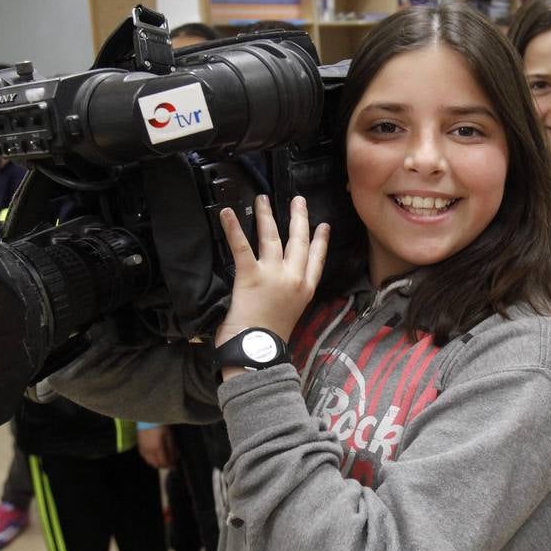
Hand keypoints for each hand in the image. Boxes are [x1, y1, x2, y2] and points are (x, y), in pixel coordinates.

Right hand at [137, 423, 176, 468]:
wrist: (149, 417)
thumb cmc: (161, 425)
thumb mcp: (169, 436)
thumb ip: (172, 448)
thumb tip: (176, 457)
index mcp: (158, 448)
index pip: (164, 462)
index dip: (169, 465)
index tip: (174, 466)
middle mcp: (149, 450)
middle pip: (156, 464)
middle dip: (163, 465)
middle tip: (169, 464)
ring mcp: (143, 448)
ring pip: (149, 461)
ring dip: (156, 463)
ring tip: (162, 461)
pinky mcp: (140, 444)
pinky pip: (144, 456)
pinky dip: (149, 459)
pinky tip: (153, 457)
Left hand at [215, 195, 329, 350]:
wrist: (259, 351)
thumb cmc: (269, 341)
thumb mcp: (290, 317)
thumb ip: (288, 300)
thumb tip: (279, 292)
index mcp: (305, 291)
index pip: (317, 260)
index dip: (321, 241)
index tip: (323, 226)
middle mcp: (294, 279)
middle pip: (299, 241)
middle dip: (299, 218)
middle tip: (298, 200)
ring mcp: (274, 275)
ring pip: (273, 237)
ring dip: (267, 215)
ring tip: (263, 198)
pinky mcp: (251, 275)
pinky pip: (242, 246)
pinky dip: (233, 228)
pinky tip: (226, 212)